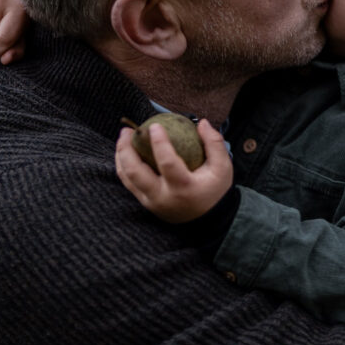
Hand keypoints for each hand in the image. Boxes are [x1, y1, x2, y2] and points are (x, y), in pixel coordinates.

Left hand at [115, 119, 232, 222]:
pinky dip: (124, 166)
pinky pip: (129, 183)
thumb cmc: (215, 191)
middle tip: (128, 130)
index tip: (154, 125)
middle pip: (135, 172)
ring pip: (127, 178)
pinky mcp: (146, 204)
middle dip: (126, 149)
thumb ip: (214, 143)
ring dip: (121, 156)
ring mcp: (151, 202)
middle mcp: (163, 197)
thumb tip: (201, 123)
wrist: (209, 221)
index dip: (159, 142)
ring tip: (124, 137)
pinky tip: (127, 152)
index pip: (167, 163)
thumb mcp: (223, 168)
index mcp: (183, 187)